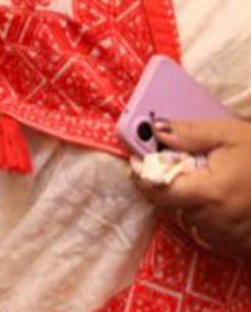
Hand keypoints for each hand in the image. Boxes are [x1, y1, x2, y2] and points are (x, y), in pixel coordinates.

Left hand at [135, 117, 250, 257]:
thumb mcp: (229, 134)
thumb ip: (190, 134)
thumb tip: (156, 130)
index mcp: (210, 192)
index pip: (158, 191)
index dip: (143, 177)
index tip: (136, 164)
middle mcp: (216, 220)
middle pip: (171, 207)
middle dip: (165, 187)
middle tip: (174, 169)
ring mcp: (229, 237)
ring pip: (188, 222)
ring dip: (186, 204)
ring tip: (203, 184)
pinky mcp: (241, 246)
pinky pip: (209, 235)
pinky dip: (205, 220)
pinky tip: (218, 203)